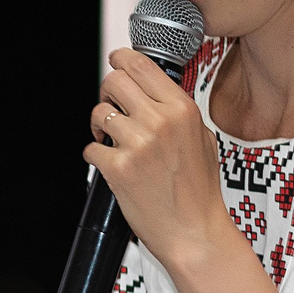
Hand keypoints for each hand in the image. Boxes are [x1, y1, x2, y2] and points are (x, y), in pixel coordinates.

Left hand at [85, 48, 237, 270]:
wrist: (194, 232)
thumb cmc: (199, 191)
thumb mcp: (203, 139)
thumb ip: (178, 112)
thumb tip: (153, 91)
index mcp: (182, 110)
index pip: (142, 65)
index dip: (121, 60)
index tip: (115, 62)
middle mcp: (160, 121)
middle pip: (114, 81)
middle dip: (107, 92)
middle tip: (111, 107)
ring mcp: (138, 144)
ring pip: (99, 113)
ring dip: (99, 126)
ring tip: (110, 141)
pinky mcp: (118, 168)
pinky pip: (90, 149)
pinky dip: (95, 156)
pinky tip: (111, 165)